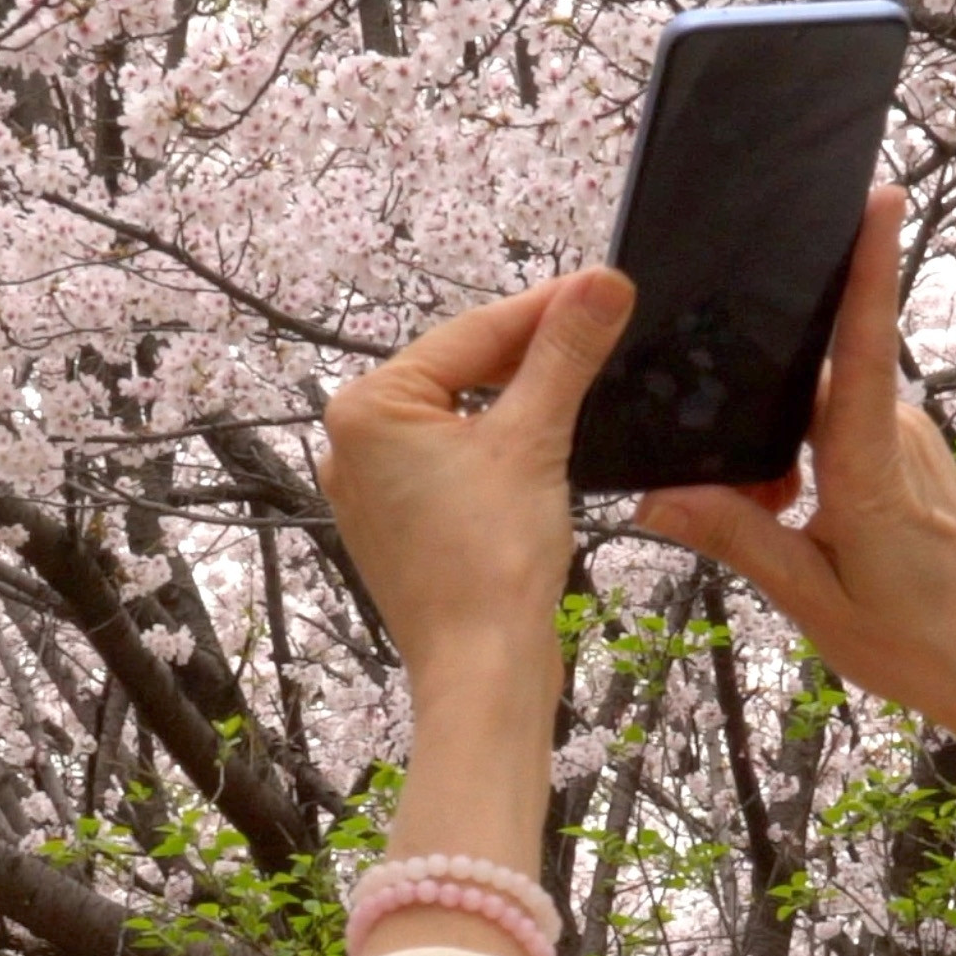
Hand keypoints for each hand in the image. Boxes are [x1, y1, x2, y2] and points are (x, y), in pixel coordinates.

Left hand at [315, 267, 634, 706]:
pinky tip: (543, 437)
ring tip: (583, 374)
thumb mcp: (534, 439)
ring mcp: (372, 487)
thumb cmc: (490, 566)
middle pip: (459, 370)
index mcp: (368, 409)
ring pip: (458, 415)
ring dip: (518, 396)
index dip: (544, 307)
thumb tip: (600, 285)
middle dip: (530, 352)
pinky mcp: (400, 522)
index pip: (470, 333)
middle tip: (601, 325)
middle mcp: (353, 444)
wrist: (482, 670)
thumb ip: (564, 355)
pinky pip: (452, 460)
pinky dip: (497, 443)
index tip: (601, 286)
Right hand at [630, 187, 955, 843]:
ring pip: (824, 410)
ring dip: (784, 454)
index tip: (877, 200)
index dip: (868, 269)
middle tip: (755, 500)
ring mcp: (913, 442)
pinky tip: (799, 521)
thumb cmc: (919, 643)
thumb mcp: (811, 599)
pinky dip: (808, 464)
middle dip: (760, 413)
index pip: (862, 346)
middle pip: (814, 379)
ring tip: (783, 527)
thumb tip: (655, 498)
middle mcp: (899, 436)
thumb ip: (737, 537)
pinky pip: (846, 433)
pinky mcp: (915, 459)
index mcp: (870, 467)